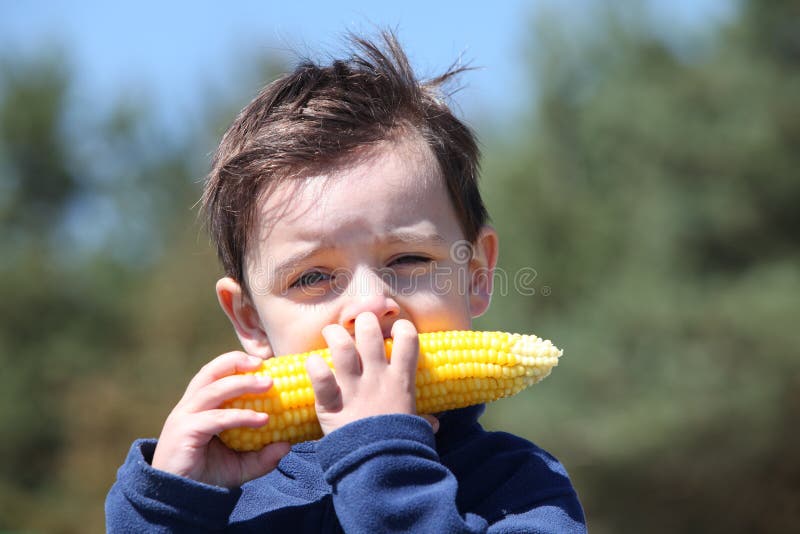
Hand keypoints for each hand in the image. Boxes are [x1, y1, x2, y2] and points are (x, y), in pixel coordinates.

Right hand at [151, 351, 290, 487]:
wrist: (177, 500)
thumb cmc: (205, 477)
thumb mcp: (240, 465)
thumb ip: (262, 456)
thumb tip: (287, 445)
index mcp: (200, 406)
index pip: (216, 375)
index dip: (237, 364)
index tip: (265, 363)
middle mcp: (190, 407)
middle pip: (210, 372)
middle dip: (237, 363)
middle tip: (264, 365)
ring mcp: (185, 418)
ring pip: (214, 389)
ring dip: (243, 383)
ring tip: (269, 384)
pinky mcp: (185, 432)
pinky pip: (217, 418)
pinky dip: (241, 416)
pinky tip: (263, 420)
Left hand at [305, 312, 438, 434]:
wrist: (381, 467)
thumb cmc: (401, 446)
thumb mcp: (416, 429)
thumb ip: (423, 421)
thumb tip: (433, 423)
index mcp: (401, 380)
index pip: (407, 338)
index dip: (401, 327)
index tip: (394, 329)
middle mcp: (377, 377)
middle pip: (369, 332)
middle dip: (362, 322)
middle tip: (356, 325)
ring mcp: (353, 388)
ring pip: (342, 346)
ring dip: (334, 335)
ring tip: (331, 334)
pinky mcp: (331, 403)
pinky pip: (320, 375)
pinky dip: (313, 366)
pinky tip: (312, 363)